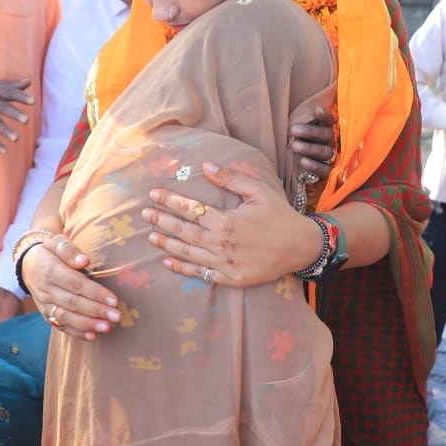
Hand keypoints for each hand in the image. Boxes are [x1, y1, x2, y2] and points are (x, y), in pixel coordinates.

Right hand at [0, 79, 34, 153]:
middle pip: (2, 107)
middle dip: (14, 114)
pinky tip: (5, 152)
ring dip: (5, 131)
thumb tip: (29, 81)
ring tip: (16, 139)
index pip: (9, 93)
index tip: (33, 101)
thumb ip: (12, 85)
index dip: (21, 96)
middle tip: (26, 120)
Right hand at [20, 235, 121, 340]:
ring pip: (66, 317)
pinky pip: (60, 326)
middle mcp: (46, 290)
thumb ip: (70, 250)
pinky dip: (76, 333)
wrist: (28, 265)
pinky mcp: (46, 314)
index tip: (114, 299)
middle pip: (73, 303)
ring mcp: (45, 304)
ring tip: (107, 327)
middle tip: (116, 316)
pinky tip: (92, 336)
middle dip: (96, 311)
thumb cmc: (50, 252)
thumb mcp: (57, 243)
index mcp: (50, 270)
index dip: (95, 292)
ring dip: (88, 324)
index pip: (75, 284)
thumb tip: (84, 261)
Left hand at [142, 161, 324, 286]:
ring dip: (166, 244)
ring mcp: (225, 263)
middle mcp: (221, 243)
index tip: (154, 194)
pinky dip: (183, 268)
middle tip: (144, 214)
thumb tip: (207, 167)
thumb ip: (231, 179)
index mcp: (225, 220)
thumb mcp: (258, 191)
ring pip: (188, 253)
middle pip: (183, 231)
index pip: (189, 208)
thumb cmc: (279, 215)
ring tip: (151, 236)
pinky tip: (168, 261)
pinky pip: (201, 274)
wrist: (300, 247)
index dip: (169, 200)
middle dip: (161, 221)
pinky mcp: (231, 279)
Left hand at [289, 104, 335, 179]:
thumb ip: (294, 124)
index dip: (324, 116)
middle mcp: (328, 142)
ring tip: (294, 146)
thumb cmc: (292, 144)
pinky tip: (302, 161)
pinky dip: (314, 165)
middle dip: (310, 131)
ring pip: (325, 151)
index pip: (329, 121)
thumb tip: (281, 113)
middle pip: (327, 134)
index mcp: (322, 130)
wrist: (292, 171)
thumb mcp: (293, 134)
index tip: (316, 110)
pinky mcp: (326, 172)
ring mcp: (328, 158)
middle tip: (292, 129)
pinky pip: (324, 169)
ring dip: (309, 148)